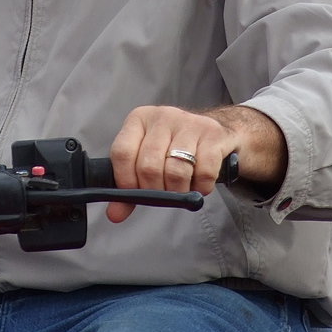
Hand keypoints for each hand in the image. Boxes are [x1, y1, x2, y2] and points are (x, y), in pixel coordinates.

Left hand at [107, 106, 240, 222]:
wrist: (216, 130)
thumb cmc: (174, 147)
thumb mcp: (146, 158)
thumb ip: (129, 186)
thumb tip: (115, 214)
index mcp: (139, 120)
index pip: (122, 153)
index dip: (126, 180)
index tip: (136, 193)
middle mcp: (162, 117)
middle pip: (149, 167)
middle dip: (155, 190)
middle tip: (164, 192)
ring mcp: (189, 123)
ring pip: (176, 171)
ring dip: (178, 190)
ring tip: (181, 188)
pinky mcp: (213, 134)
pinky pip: (203, 172)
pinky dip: (201, 187)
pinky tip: (199, 182)